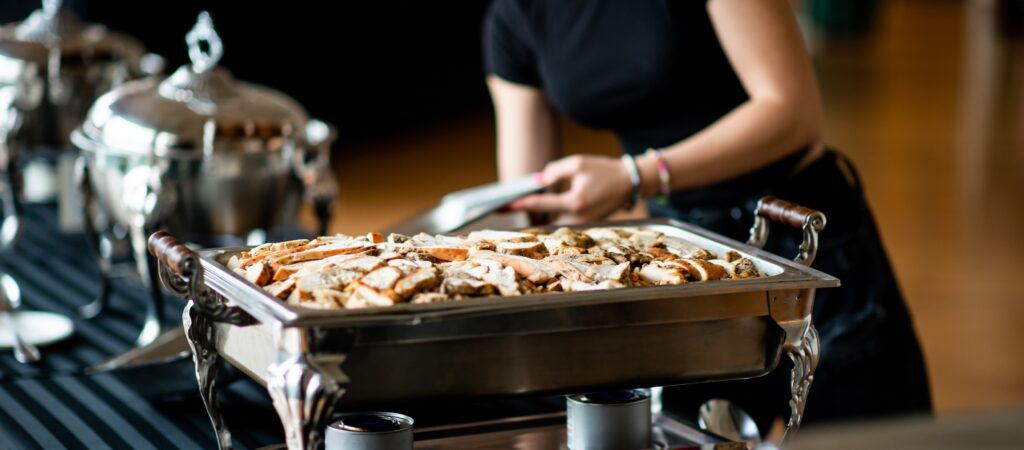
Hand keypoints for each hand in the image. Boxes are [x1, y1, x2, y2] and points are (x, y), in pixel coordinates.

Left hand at [508, 154, 631, 223]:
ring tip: (519, 205)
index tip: (505, 205)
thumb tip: (538, 181)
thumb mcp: (578, 163)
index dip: (521, 204)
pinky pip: (562, 222)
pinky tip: (538, 208)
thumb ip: (555, 171)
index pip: (542, 204)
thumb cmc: (604, 170)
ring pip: (552, 224)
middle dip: (527, 213)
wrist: (629, 183)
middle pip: (544, 220)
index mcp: (575, 202)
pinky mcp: (586, 224)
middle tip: (506, 206)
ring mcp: (583, 224)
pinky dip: (550, 216)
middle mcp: (578, 217)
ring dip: (538, 216)